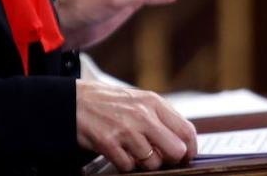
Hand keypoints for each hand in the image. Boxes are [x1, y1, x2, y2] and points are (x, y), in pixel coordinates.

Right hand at [76, 80, 196, 170]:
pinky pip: (129, 166)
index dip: (190, 149)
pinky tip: (119, 152)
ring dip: (144, 162)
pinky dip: (125, 164)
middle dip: (169, 159)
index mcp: (153, 103)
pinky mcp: (110, 143)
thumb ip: (161, 117)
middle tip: (160, 157)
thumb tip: (182, 141)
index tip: (187, 157)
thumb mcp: (139, 100)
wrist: (75, 101)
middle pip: (175, 150)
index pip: (186, 130)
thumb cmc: (109, 102)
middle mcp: (143, 115)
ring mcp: (126, 130)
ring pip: (152, 162)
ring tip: (132, 150)